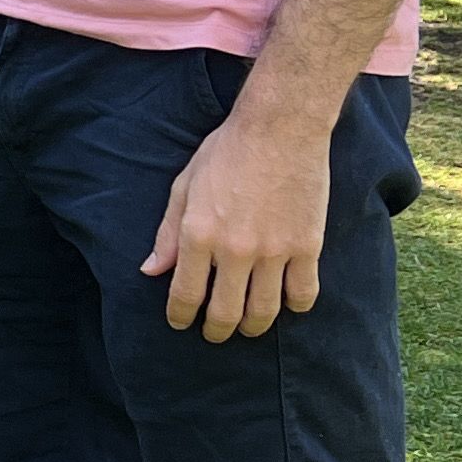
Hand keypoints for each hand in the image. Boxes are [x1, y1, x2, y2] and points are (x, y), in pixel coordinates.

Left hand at [145, 98, 330, 339]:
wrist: (280, 128)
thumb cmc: (226, 152)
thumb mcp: (184, 187)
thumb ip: (169, 233)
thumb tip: (152, 271)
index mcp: (199, 234)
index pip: (186, 294)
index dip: (181, 316)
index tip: (181, 323)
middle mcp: (235, 249)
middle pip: (226, 312)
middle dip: (216, 330)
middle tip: (214, 334)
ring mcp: (275, 251)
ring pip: (264, 310)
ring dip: (253, 327)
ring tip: (248, 328)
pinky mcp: (308, 246)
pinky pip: (304, 293)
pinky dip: (295, 306)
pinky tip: (287, 304)